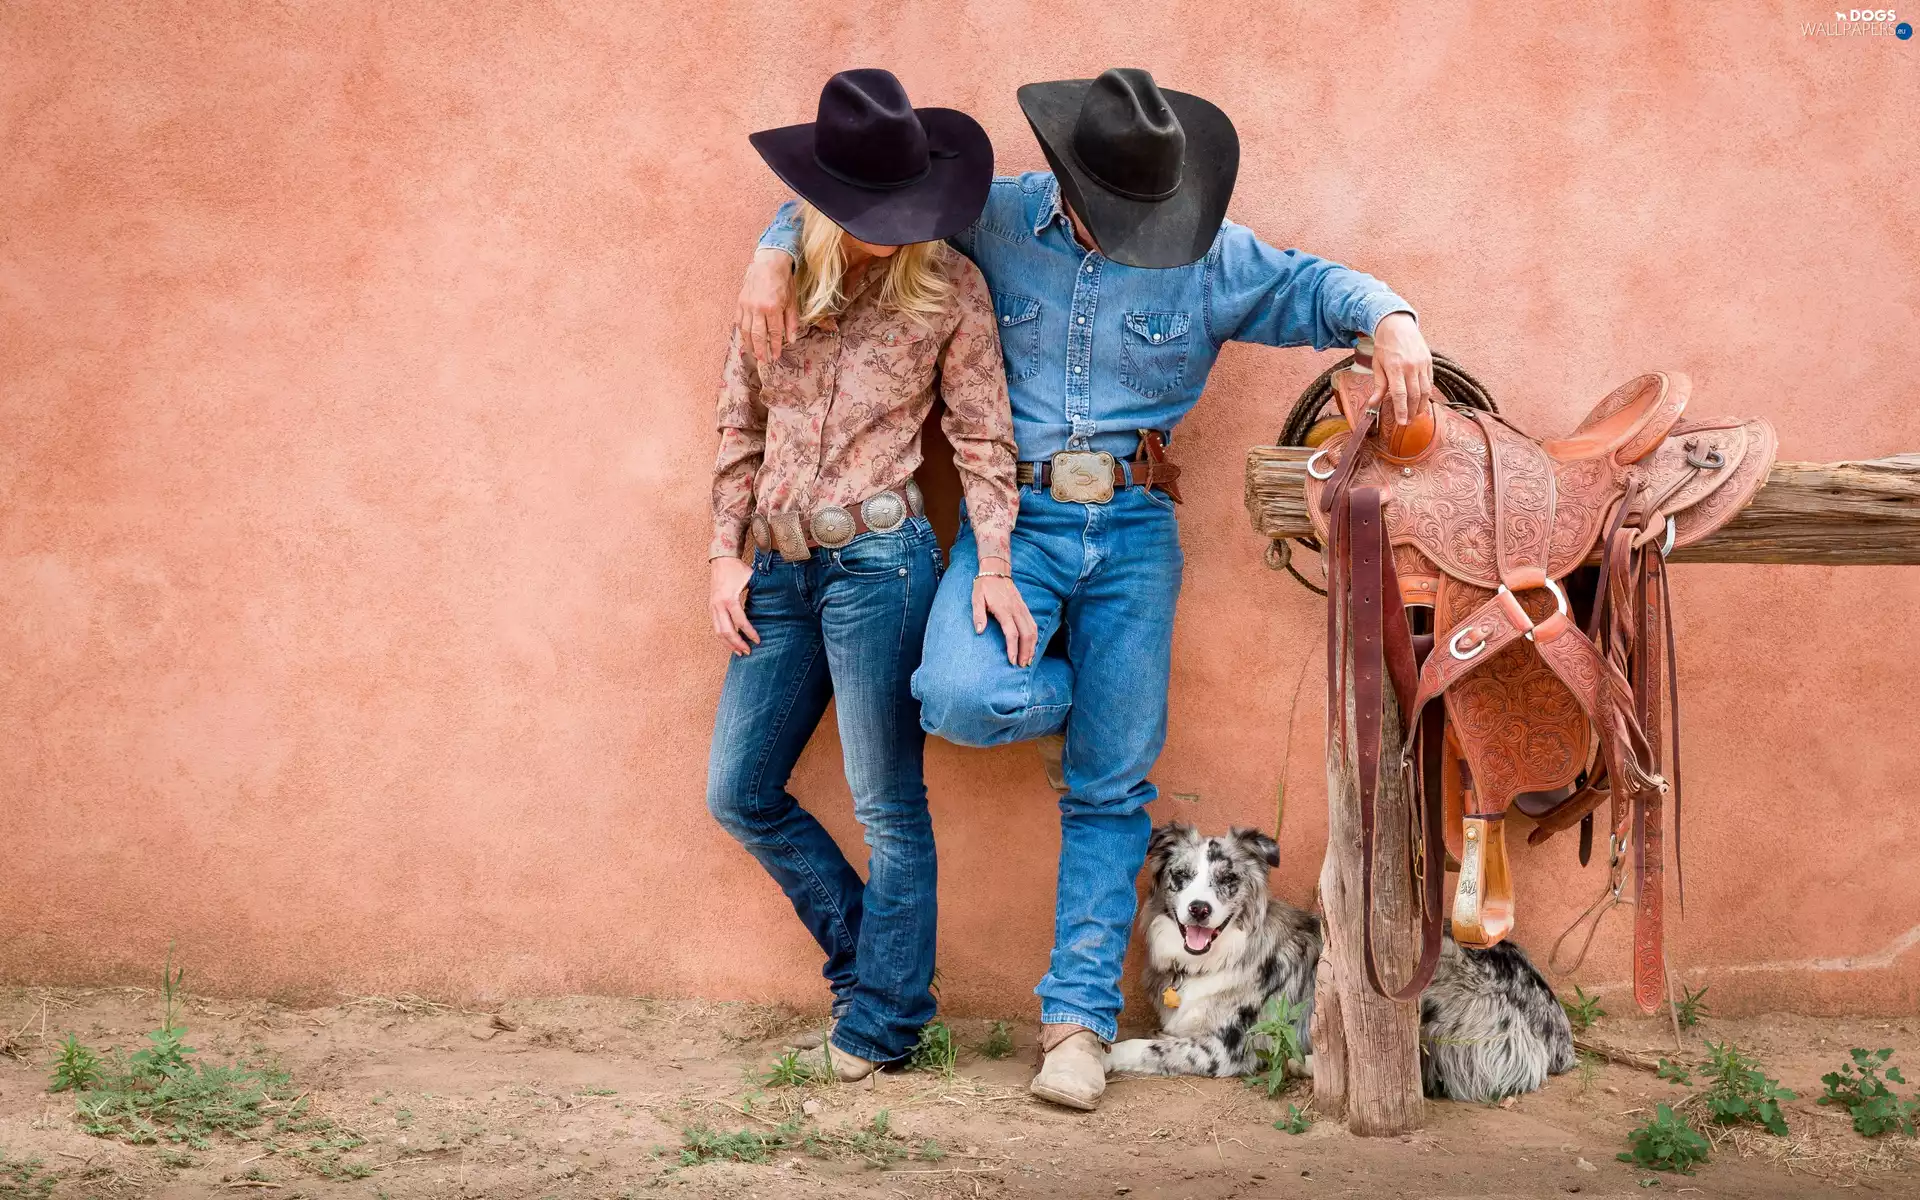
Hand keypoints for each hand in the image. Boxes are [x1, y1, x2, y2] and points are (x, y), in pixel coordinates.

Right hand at [708, 556, 758, 654]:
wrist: (721, 560)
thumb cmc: (737, 569)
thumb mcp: (751, 578)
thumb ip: (761, 590)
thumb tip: (776, 601)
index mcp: (729, 599)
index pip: (740, 621)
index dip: (749, 632)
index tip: (758, 640)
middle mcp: (718, 605)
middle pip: (727, 631)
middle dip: (737, 643)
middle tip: (748, 652)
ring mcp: (712, 607)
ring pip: (718, 632)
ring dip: (728, 644)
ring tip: (739, 652)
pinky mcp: (711, 608)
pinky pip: (715, 627)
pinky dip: (723, 637)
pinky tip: (731, 643)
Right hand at [737, 248, 799, 365]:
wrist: (769, 262)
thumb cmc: (783, 281)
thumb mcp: (792, 301)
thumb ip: (791, 322)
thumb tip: (791, 340)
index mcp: (772, 308)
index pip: (774, 333)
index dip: (775, 347)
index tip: (776, 357)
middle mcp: (757, 308)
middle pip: (758, 335)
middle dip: (761, 350)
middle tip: (764, 361)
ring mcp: (746, 305)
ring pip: (746, 330)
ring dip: (749, 345)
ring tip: (754, 355)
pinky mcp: (740, 302)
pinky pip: (739, 322)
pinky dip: (742, 333)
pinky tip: (746, 340)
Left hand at [972, 566, 1036, 666]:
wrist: (996, 571)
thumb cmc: (984, 586)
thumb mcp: (976, 598)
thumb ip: (978, 615)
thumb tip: (979, 631)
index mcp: (1004, 610)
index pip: (1012, 633)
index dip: (1013, 648)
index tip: (1011, 661)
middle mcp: (1016, 610)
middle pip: (1026, 634)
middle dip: (1025, 652)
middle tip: (1022, 665)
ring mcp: (1022, 609)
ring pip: (1033, 630)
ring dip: (1032, 646)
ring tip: (1028, 660)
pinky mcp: (1025, 608)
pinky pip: (1034, 625)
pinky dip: (1035, 638)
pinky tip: (1031, 647)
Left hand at [1366, 311, 1434, 427]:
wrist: (1397, 325)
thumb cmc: (1384, 347)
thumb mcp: (1377, 365)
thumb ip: (1378, 386)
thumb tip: (1373, 405)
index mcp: (1394, 368)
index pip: (1400, 394)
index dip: (1401, 410)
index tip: (1402, 422)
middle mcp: (1410, 366)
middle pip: (1414, 395)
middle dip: (1412, 411)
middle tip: (1408, 422)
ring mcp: (1421, 364)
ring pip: (1425, 390)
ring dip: (1421, 405)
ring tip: (1416, 415)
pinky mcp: (1429, 361)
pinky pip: (1430, 381)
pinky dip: (1427, 393)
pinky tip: (1422, 401)